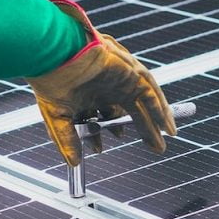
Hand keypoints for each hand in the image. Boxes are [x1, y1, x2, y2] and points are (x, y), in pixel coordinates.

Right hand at [28, 0, 175, 166]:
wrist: (55, 55)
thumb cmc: (52, 80)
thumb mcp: (58, 118)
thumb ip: (68, 140)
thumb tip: (74, 163)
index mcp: (89, 92)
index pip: (102, 115)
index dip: (103, 133)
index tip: (100, 148)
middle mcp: (107, 85)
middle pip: (129, 110)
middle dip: (143, 129)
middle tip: (154, 147)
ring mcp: (120, 78)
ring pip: (142, 102)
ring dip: (154, 121)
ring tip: (163, 141)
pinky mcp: (130, 72)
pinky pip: (150, 92)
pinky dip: (160, 109)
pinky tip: (167, 127)